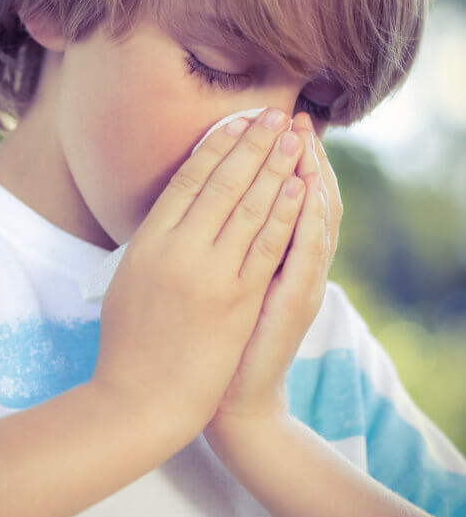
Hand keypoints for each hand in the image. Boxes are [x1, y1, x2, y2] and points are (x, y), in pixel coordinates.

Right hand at [92, 108, 306, 441]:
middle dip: (253, 144)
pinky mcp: (239, 298)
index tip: (235, 122)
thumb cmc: (129, 341)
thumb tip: (176, 204)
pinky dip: (285, 211)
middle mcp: (178, 249)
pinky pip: (268, 244)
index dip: (215, 147)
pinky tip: (298, 186)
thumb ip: (153, 241)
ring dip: (276, 166)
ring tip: (294, 138)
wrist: (143, 398)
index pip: (186, 180)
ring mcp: (211, 273)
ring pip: (250, 205)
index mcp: (147, 242)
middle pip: (223, 182)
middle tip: (274, 115)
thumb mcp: (127, 280)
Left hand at [204, 112, 342, 438]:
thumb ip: (226, 246)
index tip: (266, 119)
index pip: (284, 194)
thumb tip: (201, 202)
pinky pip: (308, 253)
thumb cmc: (217, 345)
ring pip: (316, 217)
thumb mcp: (224, 287)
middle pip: (305, 195)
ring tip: (302, 136)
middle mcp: (294, 265)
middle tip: (291, 113)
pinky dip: (308, 220)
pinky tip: (306, 190)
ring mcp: (300, 282)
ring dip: (309, 174)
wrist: (235, 403)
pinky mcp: (295, 303)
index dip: (279, 157)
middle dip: (296, 153)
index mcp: (273, 257)